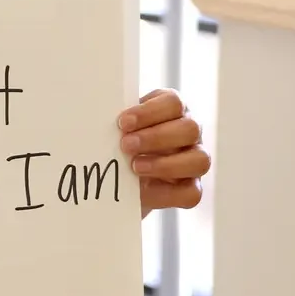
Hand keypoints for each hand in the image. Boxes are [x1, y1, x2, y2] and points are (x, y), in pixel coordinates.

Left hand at [118, 90, 209, 216]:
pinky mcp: (191, 188)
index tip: (123, 122)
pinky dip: (166, 193)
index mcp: (172, 109)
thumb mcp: (116, 126)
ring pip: (200, 160)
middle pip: (190, 129)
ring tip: (134, 167)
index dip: (149, 112)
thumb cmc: (116, 140)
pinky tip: (142, 189)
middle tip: (125, 145)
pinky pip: (192, 193)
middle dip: (155, 137)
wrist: (116, 174)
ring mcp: (195, 160)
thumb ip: (113, 119)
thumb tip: (94, 116)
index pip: (174, 103)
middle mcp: (190, 132)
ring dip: (165, 164)